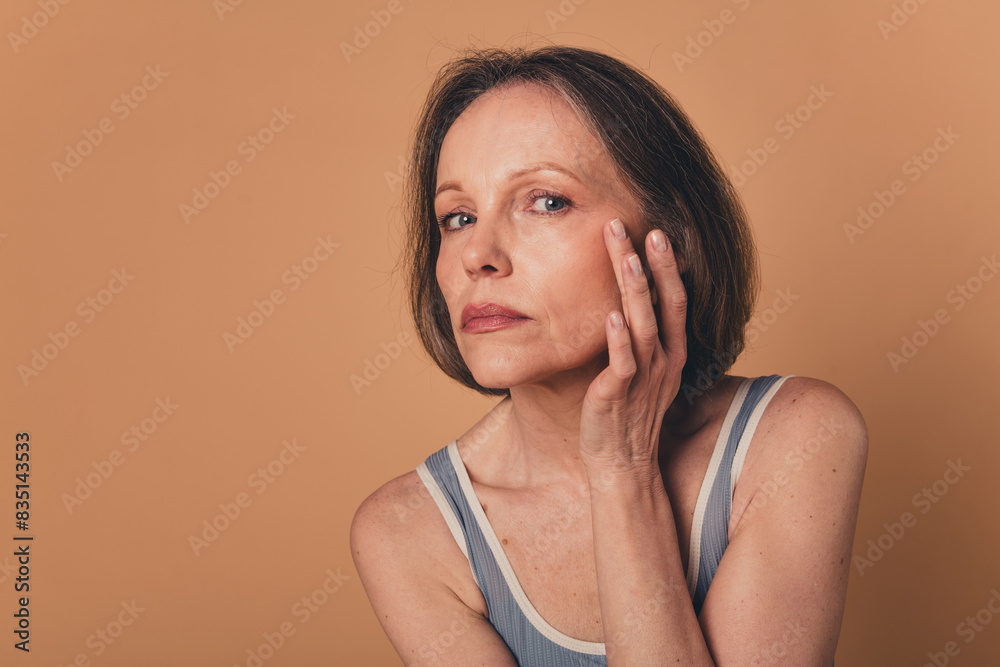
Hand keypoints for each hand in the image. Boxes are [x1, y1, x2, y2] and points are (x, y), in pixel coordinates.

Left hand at [578, 218, 687, 480]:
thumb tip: (624, 305)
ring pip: (643, 326)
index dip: (668, 267)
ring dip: (635, 290)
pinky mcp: (618, 394)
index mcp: (670, 354)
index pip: (674, 301)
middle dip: (652, 265)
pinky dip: (618, 338)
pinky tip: (610, 314)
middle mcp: (662, 362)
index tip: (656, 233)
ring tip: (627, 256)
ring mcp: (643, 378)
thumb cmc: (626, 416)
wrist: (622, 466)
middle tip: (639, 229)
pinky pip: (623, 363)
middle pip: (662, 304)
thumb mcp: (641, 373)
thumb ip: (638, 340)